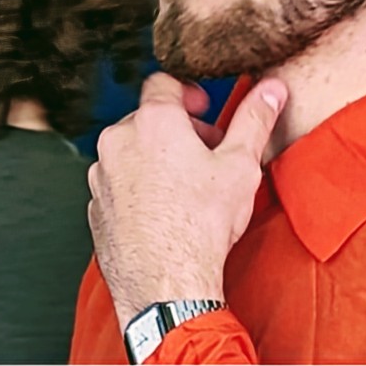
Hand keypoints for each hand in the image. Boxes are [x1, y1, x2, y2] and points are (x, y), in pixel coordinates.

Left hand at [88, 71, 285, 327]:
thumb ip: (254, 120)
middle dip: (177, 130)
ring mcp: (101, 176)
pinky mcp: (95, 207)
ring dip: (155, 159)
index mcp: (153, 121)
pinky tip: (164, 211)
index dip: (188, 93)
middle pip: (147, 119)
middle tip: (206, 154)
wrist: (165, 283)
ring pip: (130, 153)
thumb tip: (271, 90)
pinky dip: (138, 189)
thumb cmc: (200, 225)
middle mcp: (118, 142)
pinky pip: (118, 186)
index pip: (164, 83)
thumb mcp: (240, 166)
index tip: (203, 110)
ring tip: (186, 186)